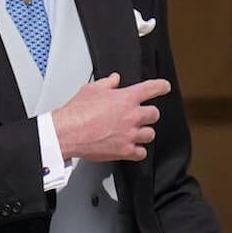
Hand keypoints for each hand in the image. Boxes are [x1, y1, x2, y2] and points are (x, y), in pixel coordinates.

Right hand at [51, 73, 170, 161]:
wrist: (67, 132)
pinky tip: (132, 148)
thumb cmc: (77, 112)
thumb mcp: (92, 89)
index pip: (151, 88)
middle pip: (154, 114)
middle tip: (140, 115)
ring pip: (150, 134)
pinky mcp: (125, 150)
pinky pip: (141, 152)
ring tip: (135, 132)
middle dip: (148, 114)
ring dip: (144, 132)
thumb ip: (107, 83)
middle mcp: (132, 116)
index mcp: (126, 98)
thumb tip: (114, 79)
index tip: (164, 87)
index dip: (160, 86)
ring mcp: (130, 134)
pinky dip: (138, 151)